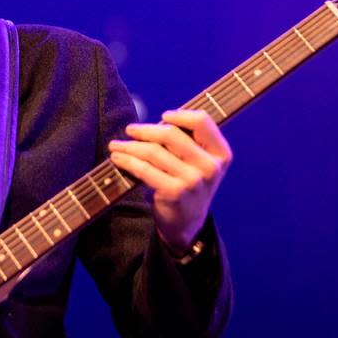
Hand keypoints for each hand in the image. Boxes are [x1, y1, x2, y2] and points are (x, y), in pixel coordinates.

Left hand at [108, 109, 231, 253]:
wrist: (187, 222)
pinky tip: (118, 159)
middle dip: (146, 130)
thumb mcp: (200, 163)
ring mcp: (193, 180)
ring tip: (116, 145)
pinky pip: (145, 169)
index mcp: (221, 154)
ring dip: (130, 146)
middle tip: (130, 130)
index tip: (163, 116)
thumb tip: (159, 120)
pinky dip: (127, 161)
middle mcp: (210, 166)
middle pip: (172, 134)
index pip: (202, 122)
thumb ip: (189, 141)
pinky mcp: (174, 192)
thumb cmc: (189, 184)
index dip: (181, 115)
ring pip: (154, 151)